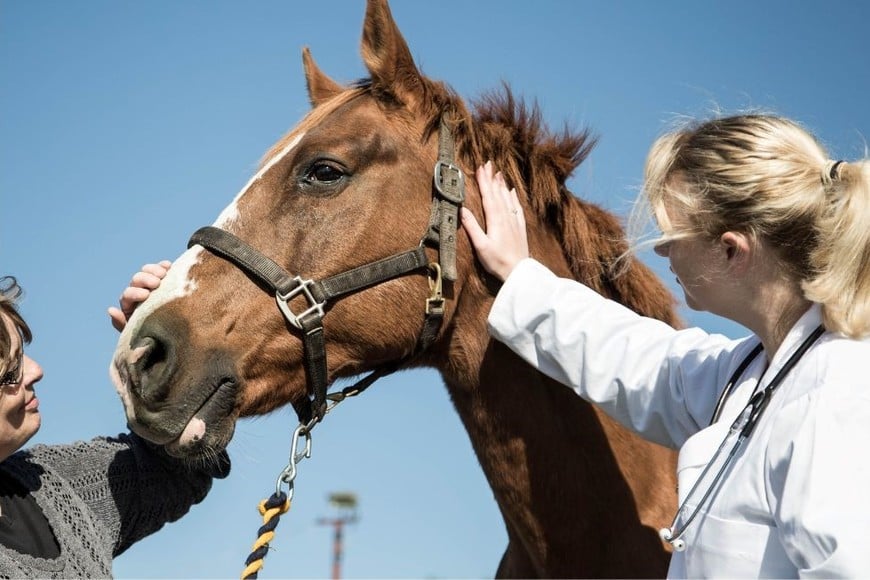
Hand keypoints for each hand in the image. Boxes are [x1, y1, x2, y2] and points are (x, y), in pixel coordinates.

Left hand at [108, 260, 171, 331]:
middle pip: (136, 280)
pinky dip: (164, 266)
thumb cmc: (152, 336)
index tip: (146, 296)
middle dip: (145, 279)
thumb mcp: (136, 334)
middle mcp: (138, 292)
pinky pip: (161, 269)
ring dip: (154, 270)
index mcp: (129, 304)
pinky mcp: (164, 281)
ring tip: (164, 274)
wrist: (170, 334)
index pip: (127, 295)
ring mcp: (151, 285)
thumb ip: (122, 324)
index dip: (135, 293)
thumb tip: (110, 309)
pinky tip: (169, 266)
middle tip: (156, 283)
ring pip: (146, 271)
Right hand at [460, 161, 528, 281]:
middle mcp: (506, 217)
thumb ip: (471, 226)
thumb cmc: (497, 261)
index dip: (484, 181)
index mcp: (495, 220)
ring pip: (508, 198)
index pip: (488, 196)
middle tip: (488, 163)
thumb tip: (461, 209)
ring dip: (502, 185)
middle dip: (492, 178)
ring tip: (498, 173)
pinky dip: (514, 197)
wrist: (519, 272)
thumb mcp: (480, 246)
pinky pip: (517, 207)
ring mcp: (514, 221)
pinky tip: (512, 191)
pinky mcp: (520, 228)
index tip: (480, 168)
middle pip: (498, 193)